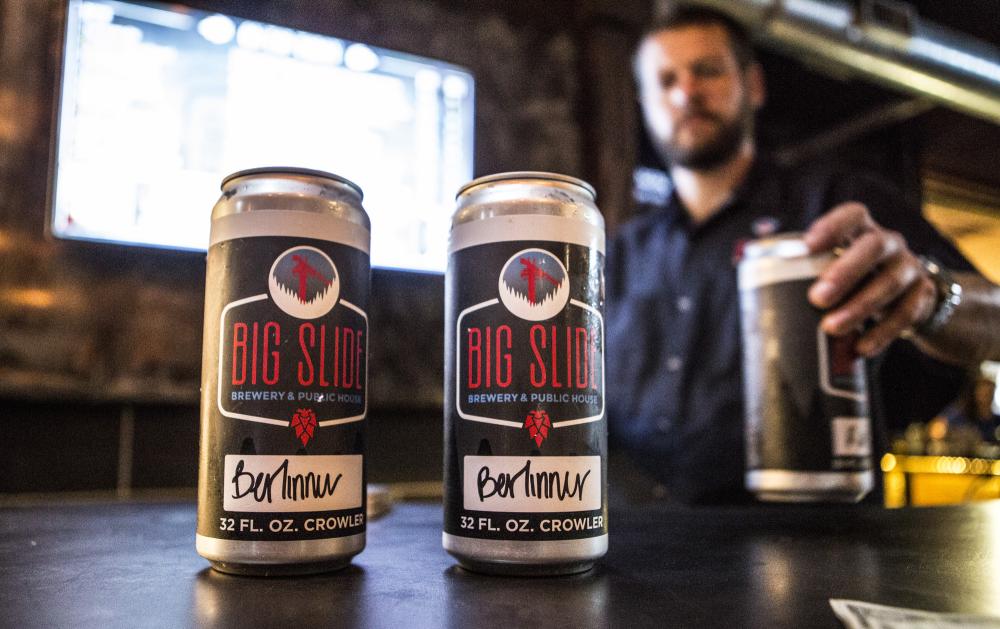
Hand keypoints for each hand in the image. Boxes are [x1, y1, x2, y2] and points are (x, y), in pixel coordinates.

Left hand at [803, 202, 937, 356]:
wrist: (907, 297)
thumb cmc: (853, 280)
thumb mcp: (834, 267)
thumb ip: (802, 268)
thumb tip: (746, 274)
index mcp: (863, 230)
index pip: (853, 214)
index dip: (832, 226)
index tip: (806, 246)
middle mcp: (889, 243)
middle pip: (873, 247)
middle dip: (845, 272)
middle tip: (817, 298)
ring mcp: (908, 268)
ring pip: (889, 282)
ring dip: (859, 307)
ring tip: (831, 328)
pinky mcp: (922, 295)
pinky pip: (906, 313)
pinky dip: (883, 332)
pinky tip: (861, 347)